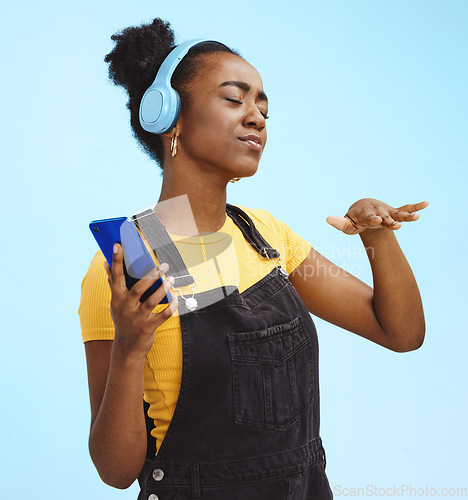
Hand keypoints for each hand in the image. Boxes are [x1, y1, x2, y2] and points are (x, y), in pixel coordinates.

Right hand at [103, 243, 178, 359]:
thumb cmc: (123, 318)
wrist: (127, 347)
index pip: (116, 276)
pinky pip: (163, 315)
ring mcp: (137, 318)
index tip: (118, 245)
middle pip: (138, 288)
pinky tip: (175, 298)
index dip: (116, 260)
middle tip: (163, 266)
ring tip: (171, 279)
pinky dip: (171, 307)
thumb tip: (105, 262)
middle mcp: (126, 307)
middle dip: (151, 275)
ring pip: (152, 301)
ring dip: (163, 289)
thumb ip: (113, 282)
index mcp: (117, 298)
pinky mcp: (148, 327)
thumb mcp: (116, 302)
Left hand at [326, 199, 428, 234]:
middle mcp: (379, 212)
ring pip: (398, 213)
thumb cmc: (354, 219)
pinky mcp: (394, 212)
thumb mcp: (346, 223)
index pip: (370, 217)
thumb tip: (327, 219)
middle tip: (395, 226)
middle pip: (386, 217)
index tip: (377, 219)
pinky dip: (416, 206)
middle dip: (390, 221)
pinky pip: (406, 208)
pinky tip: (426, 203)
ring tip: (417, 217)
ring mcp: (388, 212)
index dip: (373, 218)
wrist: (363, 209)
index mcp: (366, 215)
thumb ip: (338, 222)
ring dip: (407, 216)